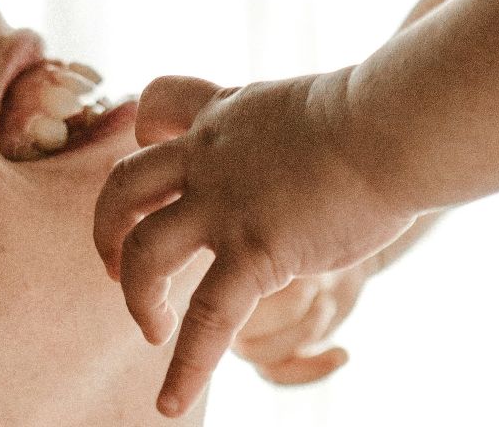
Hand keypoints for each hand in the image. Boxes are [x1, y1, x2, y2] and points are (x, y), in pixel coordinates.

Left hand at [92, 71, 417, 417]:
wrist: (391, 127)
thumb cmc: (377, 117)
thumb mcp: (309, 109)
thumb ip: (287, 135)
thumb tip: (306, 156)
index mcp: (226, 114)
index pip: (159, 102)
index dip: (145, 128)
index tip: (150, 149)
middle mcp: (210, 157)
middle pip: (123, 184)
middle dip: (107, 229)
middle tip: (114, 262)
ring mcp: (226, 205)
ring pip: (143, 251)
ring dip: (136, 296)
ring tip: (151, 326)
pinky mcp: (255, 250)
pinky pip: (206, 318)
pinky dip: (185, 367)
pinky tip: (170, 403)